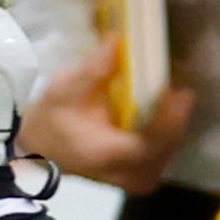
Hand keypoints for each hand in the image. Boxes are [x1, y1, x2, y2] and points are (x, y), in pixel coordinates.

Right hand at [21, 57, 198, 193]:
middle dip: (175, 114)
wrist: (39, 151)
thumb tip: (118, 39)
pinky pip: (163, 154)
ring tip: (171, 95)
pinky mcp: (139, 177)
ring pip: (169, 150)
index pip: (151, 142)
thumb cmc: (50, 122)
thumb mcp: (63, 93)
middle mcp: (126, 174)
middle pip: (167, 145)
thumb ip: (94, 70)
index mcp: (107, 155)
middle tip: (178, 85)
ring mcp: (135, 180)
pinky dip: (165, 132)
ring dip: (172, 122)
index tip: (181, 91)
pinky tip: (161, 112)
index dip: (170, 117)